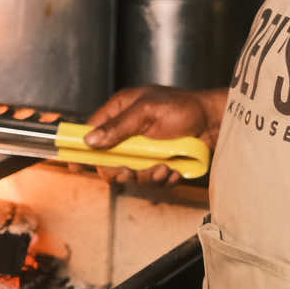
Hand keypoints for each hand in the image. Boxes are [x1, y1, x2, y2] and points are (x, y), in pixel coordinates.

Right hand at [81, 84, 218, 185]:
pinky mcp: (158, 163)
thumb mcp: (148, 112)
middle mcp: (128, 133)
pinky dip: (162, 178)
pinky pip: (151, 181)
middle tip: (130, 170)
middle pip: (107, 161)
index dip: (81, 148)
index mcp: (120, 112)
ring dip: (146, 175)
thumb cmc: (184, 107)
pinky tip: (173, 168)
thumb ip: (119, 126)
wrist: (215, 123)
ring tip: (163, 166)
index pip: (91, 131)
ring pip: (130, 174)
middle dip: (119, 170)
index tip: (74, 165)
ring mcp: (143, 150)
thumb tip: (90, 140)